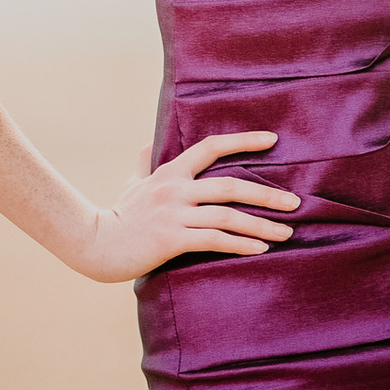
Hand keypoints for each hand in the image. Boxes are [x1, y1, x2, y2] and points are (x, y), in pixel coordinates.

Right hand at [80, 131, 299, 282]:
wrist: (95, 244)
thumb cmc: (117, 214)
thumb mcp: (132, 182)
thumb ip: (144, 162)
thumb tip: (149, 142)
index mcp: (171, 171)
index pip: (211, 147)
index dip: (243, 140)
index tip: (272, 140)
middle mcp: (176, 188)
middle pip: (230, 185)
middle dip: (266, 195)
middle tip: (294, 202)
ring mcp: (175, 213)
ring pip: (227, 216)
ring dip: (261, 225)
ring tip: (286, 232)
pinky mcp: (172, 239)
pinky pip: (215, 240)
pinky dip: (240, 244)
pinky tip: (260, 249)